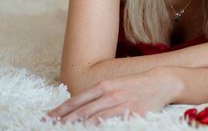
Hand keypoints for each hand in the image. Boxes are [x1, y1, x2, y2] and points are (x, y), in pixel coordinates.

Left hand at [46, 67, 180, 125]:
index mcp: (104, 85)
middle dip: (63, 120)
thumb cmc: (137, 85)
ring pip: (92, 117)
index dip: (61, 109)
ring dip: (76, 125)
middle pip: (81, 110)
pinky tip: (87, 129)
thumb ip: (100, 94)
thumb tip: (82, 105)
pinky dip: (96, 126)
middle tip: (48, 126)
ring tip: (63, 130)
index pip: (77, 100)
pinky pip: (109, 121)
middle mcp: (109, 93)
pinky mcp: (129, 112)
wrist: (160, 82)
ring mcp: (119, 103)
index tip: (47, 117)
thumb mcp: (116, 85)